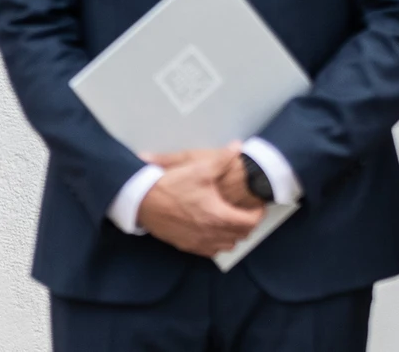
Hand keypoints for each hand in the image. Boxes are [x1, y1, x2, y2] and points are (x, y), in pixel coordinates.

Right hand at [137, 147, 263, 256]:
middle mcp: (213, 234)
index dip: (258, 214)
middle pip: (241, 236)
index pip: (251, 222)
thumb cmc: (171, 184)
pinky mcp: (186, 246)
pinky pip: (210, 251)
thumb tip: (239, 146)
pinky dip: (216, 243)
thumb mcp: (198, 168)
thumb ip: (221, 159)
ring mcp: (199, 242)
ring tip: (228, 221)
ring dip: (232, 235)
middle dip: (247, 223)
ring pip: (227, 246)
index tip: (256, 205)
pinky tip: (210, 231)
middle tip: (243, 210)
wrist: (140, 199)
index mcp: (220, 216)